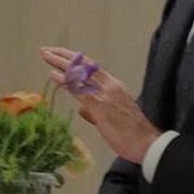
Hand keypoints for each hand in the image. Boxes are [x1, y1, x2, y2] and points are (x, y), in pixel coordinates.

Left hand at [41, 46, 159, 163]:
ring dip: (60, 63)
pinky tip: (54, 75)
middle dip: (63, 56)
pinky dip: (66, 81)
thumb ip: (95, 110)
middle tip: (46, 49)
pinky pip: (79, 90)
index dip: (74, 59)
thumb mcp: (114, 115)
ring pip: (80, 73)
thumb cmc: (132, 133)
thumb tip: (82, 109)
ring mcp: (105, 95)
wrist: (147, 143)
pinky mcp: (100, 107)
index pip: (91, 67)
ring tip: (46, 55)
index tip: (60, 54)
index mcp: (114, 86)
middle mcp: (109, 86)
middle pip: (83, 65)